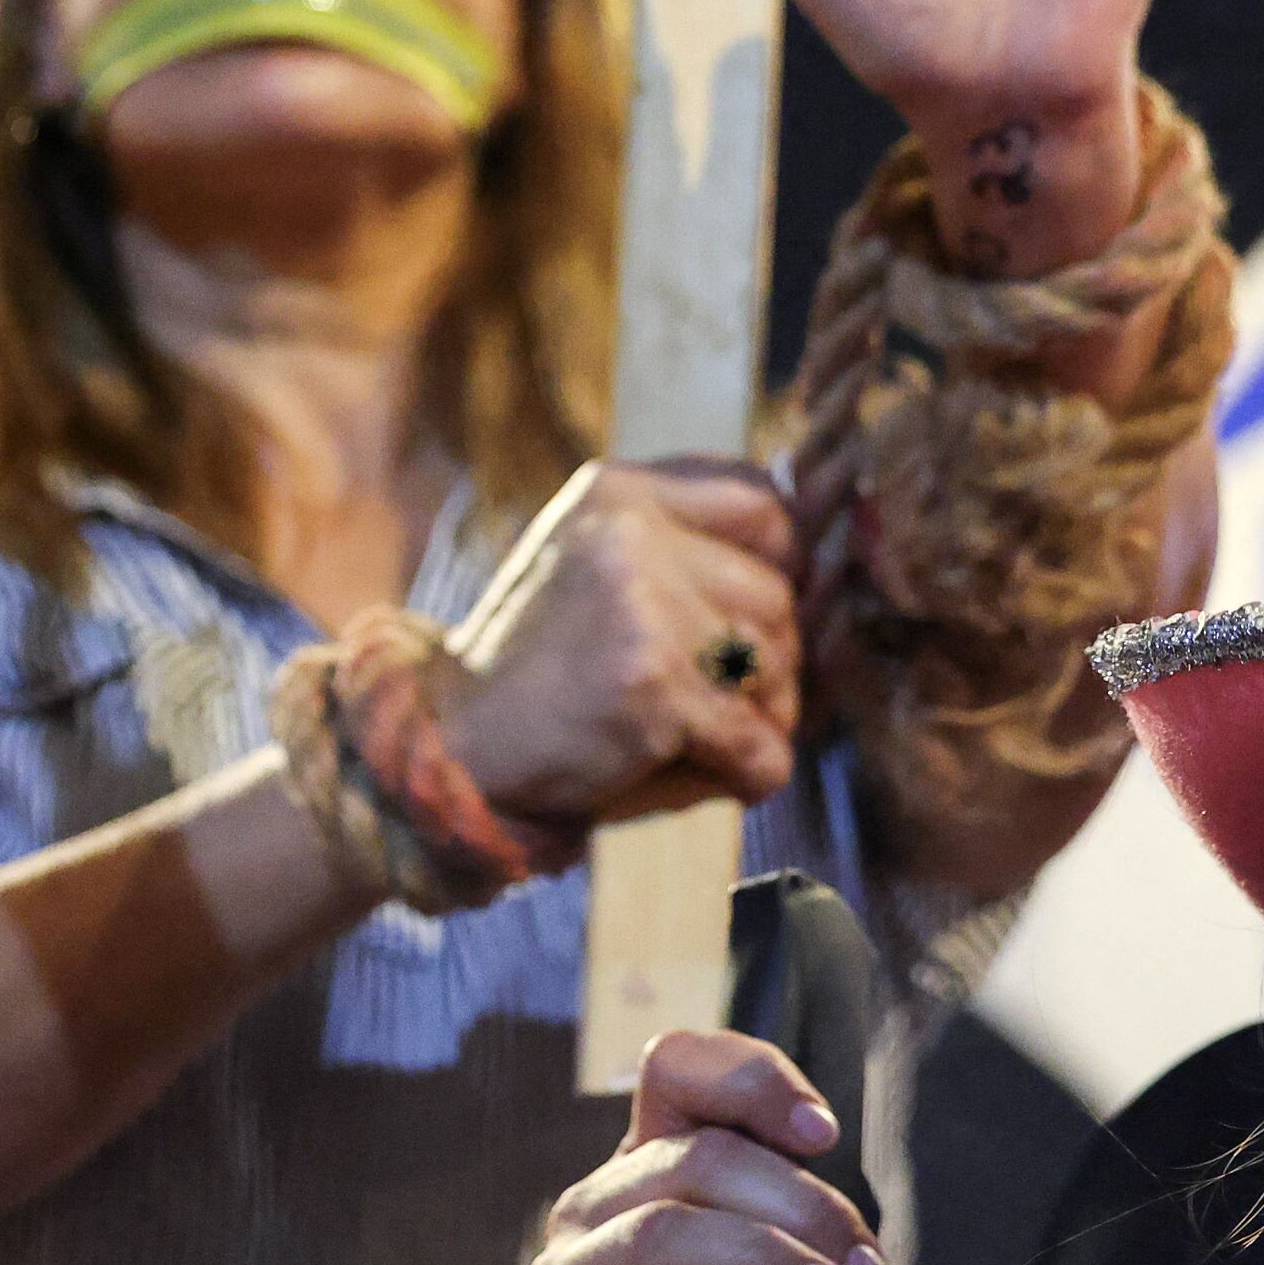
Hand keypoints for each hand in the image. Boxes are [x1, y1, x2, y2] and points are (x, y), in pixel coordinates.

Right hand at [443, 461, 801, 827]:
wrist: (452, 742)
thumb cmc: (538, 661)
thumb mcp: (589, 558)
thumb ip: (677, 539)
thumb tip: (811, 555)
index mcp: (617, 490)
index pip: (762, 506)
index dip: (780, 570)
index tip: (753, 617)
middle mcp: (631, 531)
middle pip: (776, 596)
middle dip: (768, 660)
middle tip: (726, 699)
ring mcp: (644, 606)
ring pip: (777, 667)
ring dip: (762, 717)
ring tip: (710, 736)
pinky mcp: (655, 686)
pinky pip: (760, 742)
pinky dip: (752, 772)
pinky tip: (716, 774)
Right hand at [486, 1030, 886, 1264]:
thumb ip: (774, 1248)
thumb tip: (858, 1253)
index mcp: (641, 1175)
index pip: (678, 1072)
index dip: (750, 1080)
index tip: (822, 1133)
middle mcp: (593, 1211)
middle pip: (692, 1157)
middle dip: (796, 1203)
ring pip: (656, 1233)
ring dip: (759, 1260)